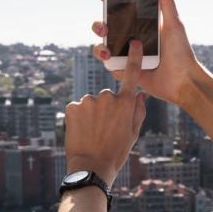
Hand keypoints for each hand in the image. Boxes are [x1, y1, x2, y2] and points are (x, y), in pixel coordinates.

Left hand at [65, 41, 147, 185]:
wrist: (91, 167)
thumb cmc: (116, 152)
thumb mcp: (133, 133)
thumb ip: (138, 111)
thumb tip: (140, 94)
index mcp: (125, 103)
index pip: (131, 76)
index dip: (133, 58)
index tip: (134, 43)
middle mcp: (107, 97)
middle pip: (107, 97)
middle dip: (106, 108)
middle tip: (104, 129)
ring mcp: (88, 101)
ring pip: (91, 104)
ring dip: (91, 114)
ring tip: (92, 133)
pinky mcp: (72, 107)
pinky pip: (77, 108)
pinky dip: (78, 118)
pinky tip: (81, 132)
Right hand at [92, 0, 201, 107]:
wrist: (183, 81)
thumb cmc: (181, 53)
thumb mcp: (174, 26)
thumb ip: (167, 5)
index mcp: (141, 26)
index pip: (121, 11)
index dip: (109, 1)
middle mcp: (131, 39)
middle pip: (106, 28)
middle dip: (98, 24)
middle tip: (103, 26)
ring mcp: (126, 55)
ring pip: (103, 47)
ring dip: (99, 46)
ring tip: (107, 49)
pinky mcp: (125, 71)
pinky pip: (110, 67)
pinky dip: (108, 63)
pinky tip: (112, 61)